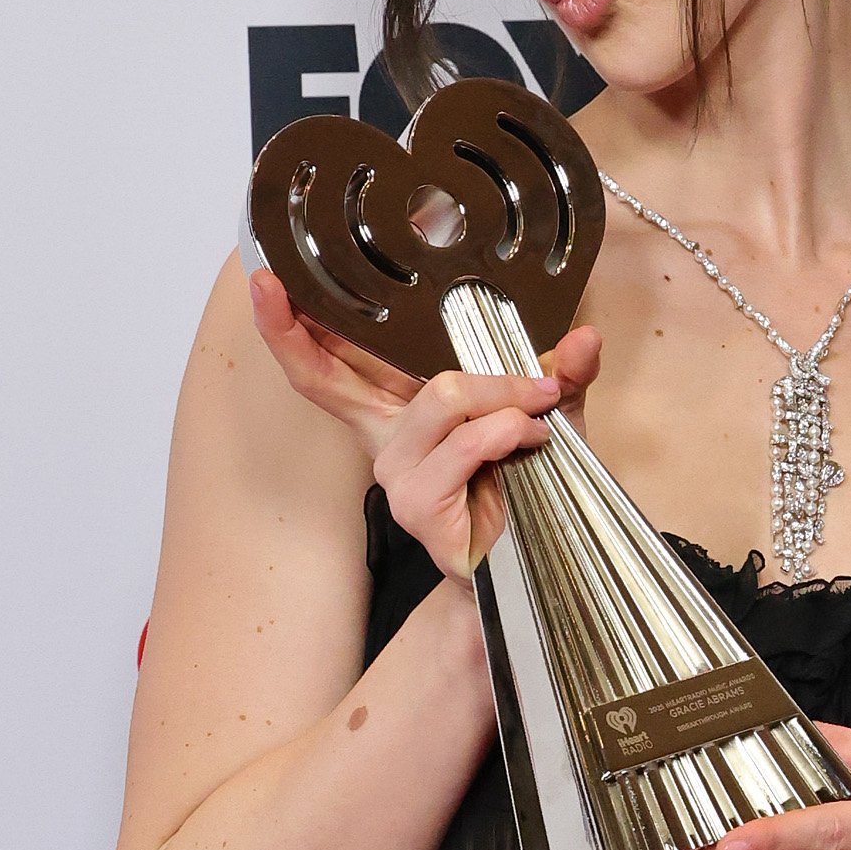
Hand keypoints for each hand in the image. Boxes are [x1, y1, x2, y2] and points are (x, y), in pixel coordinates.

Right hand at [249, 269, 601, 580]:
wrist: (537, 566)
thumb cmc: (527, 488)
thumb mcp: (547, 417)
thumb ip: (562, 374)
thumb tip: (586, 338)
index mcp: (398, 413)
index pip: (327, 368)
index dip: (288, 330)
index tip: (264, 283)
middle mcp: (386, 442)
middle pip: (328, 377)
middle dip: (304, 332)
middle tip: (278, 289)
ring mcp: (397, 474)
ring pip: (441, 397)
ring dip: (501, 393)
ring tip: (537, 409)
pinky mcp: (419, 505)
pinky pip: (467, 443)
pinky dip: (508, 431)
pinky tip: (530, 441)